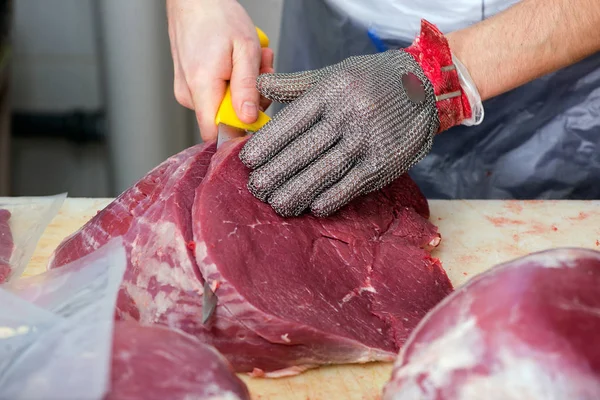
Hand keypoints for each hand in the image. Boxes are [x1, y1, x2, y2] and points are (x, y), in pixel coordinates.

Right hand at [166, 0, 273, 140]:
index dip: (240, 129)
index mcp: (201, 86)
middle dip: (250, 99)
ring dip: (244, 87)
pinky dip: (233, 81)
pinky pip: (216, 94)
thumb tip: (248, 119)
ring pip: (224, 105)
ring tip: (251, 61)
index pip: (216, 132)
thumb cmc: (218, 17)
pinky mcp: (189, 85)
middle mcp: (188, 93)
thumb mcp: (245, 50)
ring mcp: (186, 90)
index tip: (258, 111)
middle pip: (225, 119)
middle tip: (262, 72)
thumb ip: (247, 87)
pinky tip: (237, 62)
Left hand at [240, 20, 475, 216]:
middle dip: (276, 173)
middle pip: (304, 150)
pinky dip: (332, 198)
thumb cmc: (369, 81)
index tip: (248, 161)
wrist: (422, 85)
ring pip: (325, 171)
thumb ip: (295, 84)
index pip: (292, 122)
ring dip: (297, 191)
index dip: (267, 143)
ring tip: (277, 204)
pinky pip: (353, 184)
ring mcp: (367, 140)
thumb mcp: (333, 73)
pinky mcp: (384, 162)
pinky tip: (314, 207)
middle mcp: (348, 115)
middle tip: (255, 189)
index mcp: (331, 92)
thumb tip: (259, 87)